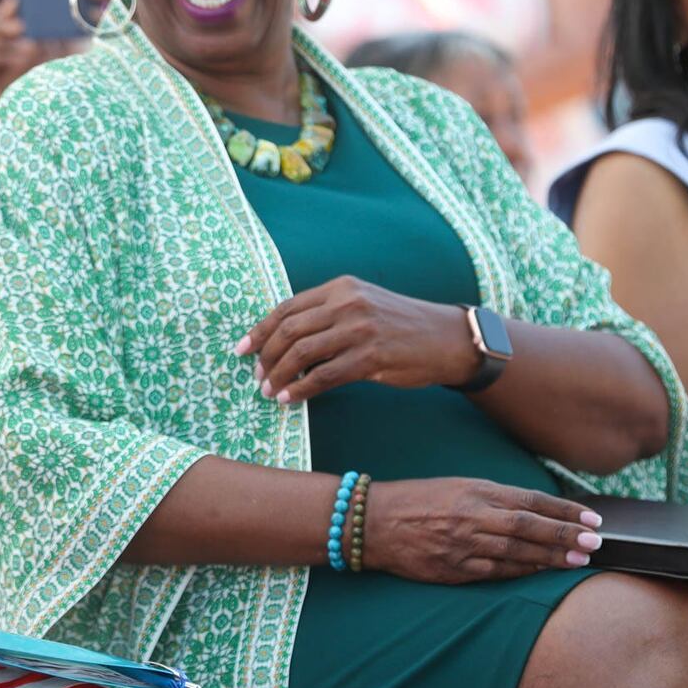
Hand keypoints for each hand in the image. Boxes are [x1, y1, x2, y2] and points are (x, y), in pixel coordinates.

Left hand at [236, 276, 478, 403]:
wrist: (446, 338)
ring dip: (278, 376)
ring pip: (301, 354)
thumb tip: (283, 340)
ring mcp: (359, 329)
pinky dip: (301, 390)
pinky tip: (290, 399)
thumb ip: (327, 314)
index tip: (241, 349)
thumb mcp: (362, 305)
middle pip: (289, 330)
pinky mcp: (371, 357)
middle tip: (257, 376)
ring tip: (269, 391)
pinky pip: (324, 376)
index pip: (286, 307)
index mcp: (340, 288)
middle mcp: (347, 303)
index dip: (259, 330)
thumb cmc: (399, 325)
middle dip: (266, 356)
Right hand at [361, 478, 603, 582]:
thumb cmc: (417, 500)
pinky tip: (540, 571)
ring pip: (517, 551)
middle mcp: (472, 516)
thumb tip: (535, 509)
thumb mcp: (457, 486)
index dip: (564, 508)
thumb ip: (493, 497)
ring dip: (551, 557)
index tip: (591, 517)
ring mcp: (463, 544)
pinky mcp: (453, 568)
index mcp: (475, 491)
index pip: (529, 499)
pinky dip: (521, 571)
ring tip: (578, 559)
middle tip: (595, 541)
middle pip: (529, 526)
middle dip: (565, 534)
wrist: (372, 522)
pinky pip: (495, 571)